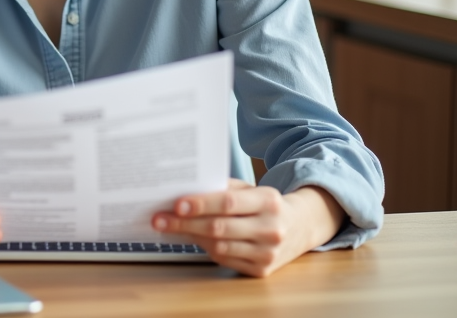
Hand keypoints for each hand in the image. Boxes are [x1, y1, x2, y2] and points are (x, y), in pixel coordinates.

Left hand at [152, 178, 344, 276]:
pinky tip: (193, 238)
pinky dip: (205, 248)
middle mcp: (271, 228)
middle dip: (184, 223)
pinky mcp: (262, 270)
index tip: (177, 204)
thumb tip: (185, 188)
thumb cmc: (264, 204)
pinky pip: (225, 259)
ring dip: (190, 236)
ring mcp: (268, 253)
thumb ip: (222, 187)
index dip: (201, 204)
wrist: (299, 227)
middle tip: (160, 219)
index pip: (229, 202)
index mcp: (268, 201)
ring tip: (170, 227)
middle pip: (219, 227)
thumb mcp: (251, 189)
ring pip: (219, 246)